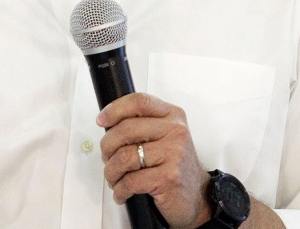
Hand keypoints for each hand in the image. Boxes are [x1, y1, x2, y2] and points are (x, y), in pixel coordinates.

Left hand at [97, 93, 209, 228]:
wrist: (198, 197)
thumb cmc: (174, 166)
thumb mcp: (164, 136)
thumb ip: (143, 125)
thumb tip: (108, 124)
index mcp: (173, 116)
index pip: (139, 102)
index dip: (115, 109)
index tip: (101, 120)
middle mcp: (176, 131)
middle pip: (126, 129)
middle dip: (107, 146)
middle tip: (106, 157)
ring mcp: (174, 154)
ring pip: (125, 156)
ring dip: (111, 171)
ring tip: (113, 178)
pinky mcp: (168, 178)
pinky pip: (131, 181)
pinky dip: (120, 189)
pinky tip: (121, 192)